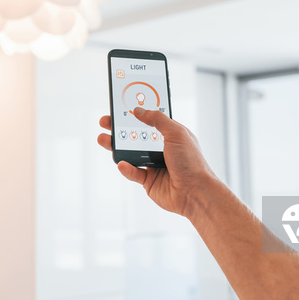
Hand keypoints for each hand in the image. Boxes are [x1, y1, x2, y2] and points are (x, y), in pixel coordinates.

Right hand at [97, 107, 217, 218]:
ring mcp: (154, 165)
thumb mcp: (176, 133)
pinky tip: (122, 163)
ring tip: (103, 139)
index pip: (151, 121)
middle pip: (136, 136)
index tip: (122, 107)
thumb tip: (139, 110)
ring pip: (130, 154)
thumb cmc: (191, 162)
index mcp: (171, 135)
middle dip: (120, 129)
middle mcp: (162, 149)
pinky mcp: (149, 181)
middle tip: (106, 122)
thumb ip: (157, 119)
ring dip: (116, 147)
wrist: (195, 192)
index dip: (137, 114)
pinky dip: (126, 168)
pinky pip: (133, 173)